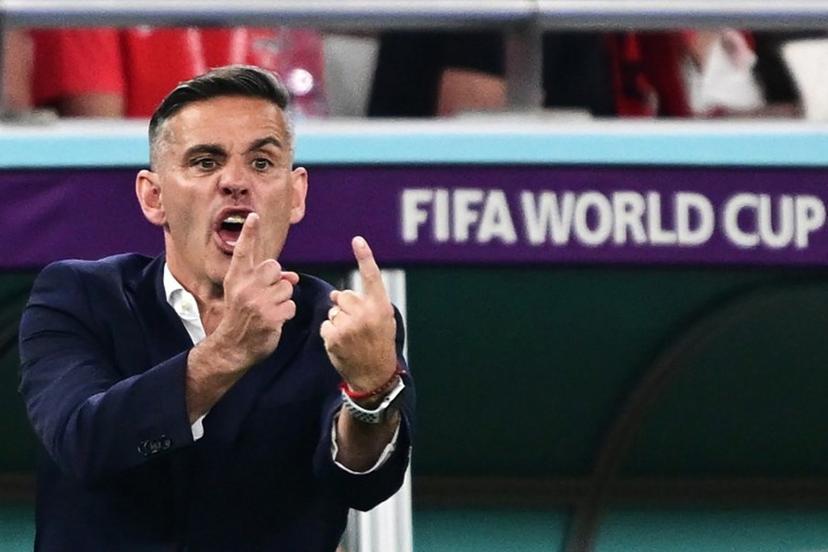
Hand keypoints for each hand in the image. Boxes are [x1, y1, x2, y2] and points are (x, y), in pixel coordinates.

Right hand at [212, 212, 298, 369]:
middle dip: (276, 281)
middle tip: (264, 297)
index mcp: (236, 278)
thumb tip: (293, 276)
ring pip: (286, 288)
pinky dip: (286, 314)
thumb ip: (266, 280)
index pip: (243, 251)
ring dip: (282, 299)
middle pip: (275, 268)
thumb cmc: (243, 316)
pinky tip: (274, 320)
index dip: (249, 233)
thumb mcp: (247, 294)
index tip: (254, 216)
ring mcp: (258, 302)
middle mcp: (245, 287)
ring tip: (268, 310)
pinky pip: (290, 306)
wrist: (233, 346)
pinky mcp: (270, 316)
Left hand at [320, 236, 396, 391]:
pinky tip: (342, 345)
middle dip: (346, 307)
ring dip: (338, 321)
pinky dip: (330, 334)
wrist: (375, 375)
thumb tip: (336, 294)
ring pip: (333, 311)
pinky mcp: (334, 337)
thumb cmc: (380, 344)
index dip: (365, 257)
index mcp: (381, 306)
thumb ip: (365, 303)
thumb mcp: (383, 320)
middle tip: (358, 326)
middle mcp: (366, 313)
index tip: (357, 240)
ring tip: (352, 338)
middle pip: (344, 296)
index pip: (372, 276)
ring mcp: (349, 325)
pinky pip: (326, 325)